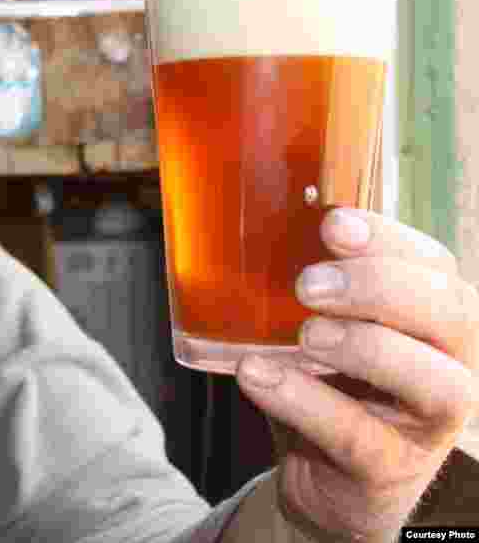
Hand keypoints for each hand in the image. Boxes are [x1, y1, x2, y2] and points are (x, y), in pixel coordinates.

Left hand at [235, 208, 478, 541]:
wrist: (320, 479)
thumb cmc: (325, 384)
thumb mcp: (318, 326)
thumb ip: (304, 283)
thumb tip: (244, 221)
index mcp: (433, 319)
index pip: (434, 266)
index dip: (390, 239)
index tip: (331, 222)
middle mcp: (449, 366)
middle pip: (455, 316)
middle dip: (382, 288)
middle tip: (310, 283)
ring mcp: (426, 425)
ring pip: (435, 384)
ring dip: (367, 347)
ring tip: (304, 334)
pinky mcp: (386, 471)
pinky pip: (358, 437)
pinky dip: (305, 401)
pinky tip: (258, 375)